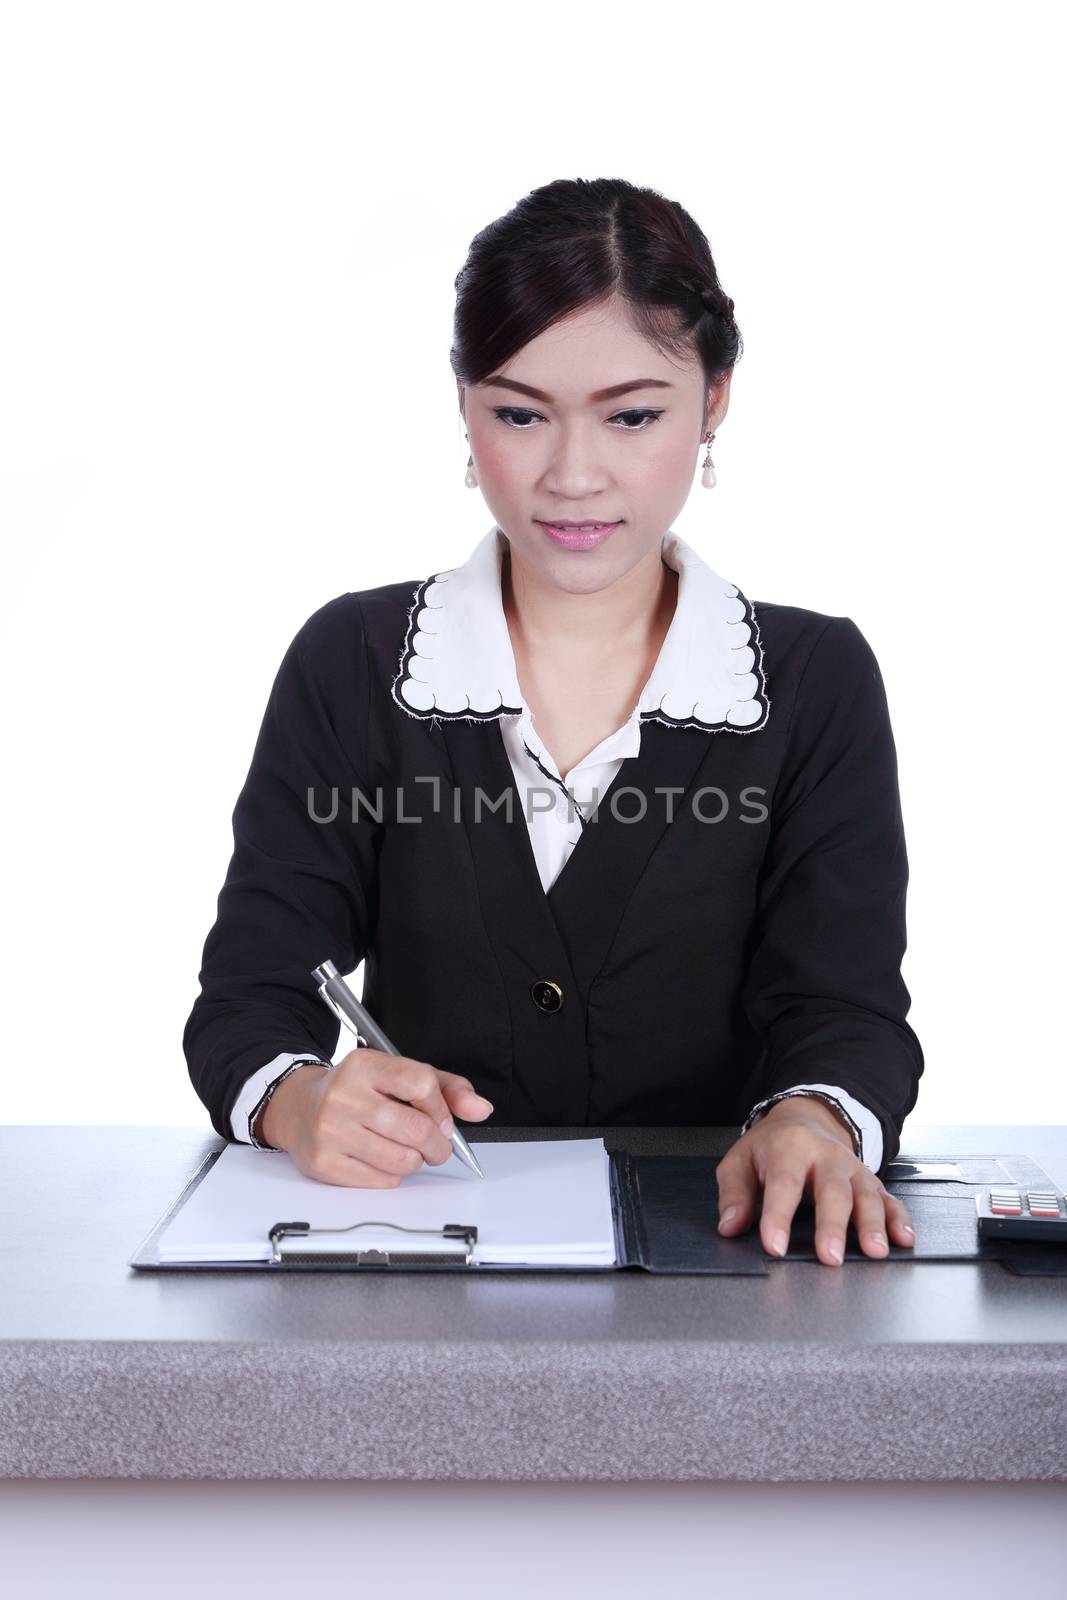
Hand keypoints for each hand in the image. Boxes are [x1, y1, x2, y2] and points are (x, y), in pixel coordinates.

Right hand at [258, 1049, 494, 1185]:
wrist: (299, 1108)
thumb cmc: (359, 1092)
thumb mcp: (399, 1076)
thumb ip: (446, 1087)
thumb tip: (481, 1109)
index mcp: (365, 1064)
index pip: (422, 1084)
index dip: (441, 1108)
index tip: (442, 1120)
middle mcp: (344, 1094)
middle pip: (416, 1128)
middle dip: (438, 1145)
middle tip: (437, 1147)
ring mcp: (331, 1130)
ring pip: (402, 1159)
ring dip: (415, 1160)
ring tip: (405, 1150)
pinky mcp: (324, 1162)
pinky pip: (382, 1180)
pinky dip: (393, 1175)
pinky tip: (381, 1160)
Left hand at [715, 1096, 915, 1265]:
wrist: (806, 1118)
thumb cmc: (771, 1147)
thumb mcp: (740, 1161)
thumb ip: (734, 1194)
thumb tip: (730, 1226)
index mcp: (789, 1148)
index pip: (784, 1184)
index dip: (778, 1217)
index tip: (774, 1246)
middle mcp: (826, 1157)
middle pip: (832, 1191)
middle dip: (833, 1225)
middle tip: (830, 1257)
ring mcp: (852, 1169)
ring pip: (866, 1195)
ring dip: (872, 1225)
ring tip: (875, 1252)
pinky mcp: (870, 1181)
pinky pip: (889, 1199)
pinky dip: (899, 1219)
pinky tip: (904, 1239)